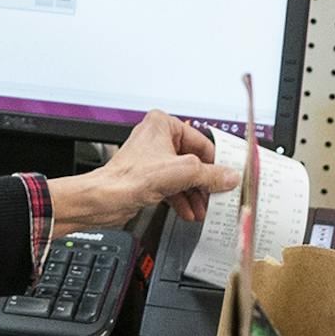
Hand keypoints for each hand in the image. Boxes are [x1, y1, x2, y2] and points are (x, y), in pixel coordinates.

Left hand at [51, 110, 239, 231]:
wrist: (104, 200)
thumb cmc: (129, 178)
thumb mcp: (184, 172)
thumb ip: (212, 174)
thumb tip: (230, 176)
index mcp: (163, 124)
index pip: (202, 143)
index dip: (216, 163)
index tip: (228, 176)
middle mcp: (157, 138)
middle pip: (194, 161)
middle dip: (204, 183)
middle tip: (217, 195)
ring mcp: (152, 158)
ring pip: (184, 176)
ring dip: (195, 194)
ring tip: (203, 208)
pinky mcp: (147, 177)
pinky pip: (173, 185)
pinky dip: (182, 199)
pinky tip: (189, 211)